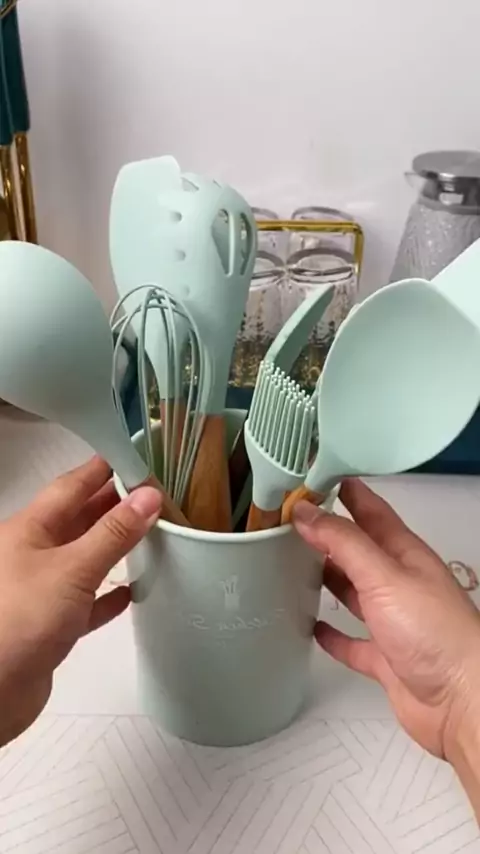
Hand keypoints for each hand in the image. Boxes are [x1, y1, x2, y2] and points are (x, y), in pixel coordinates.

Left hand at [0, 457, 161, 746]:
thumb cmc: (22, 619)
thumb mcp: (72, 568)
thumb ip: (113, 533)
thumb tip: (149, 495)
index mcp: (30, 529)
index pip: (72, 486)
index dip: (103, 468)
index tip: (138, 455)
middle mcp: (33, 553)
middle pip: (79, 519)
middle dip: (114, 504)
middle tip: (156, 493)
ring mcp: (40, 589)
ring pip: (84, 558)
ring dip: (115, 546)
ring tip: (153, 534)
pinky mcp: (50, 625)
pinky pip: (86, 600)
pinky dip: (109, 594)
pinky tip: (132, 592)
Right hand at [293, 480, 479, 765]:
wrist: (460, 700)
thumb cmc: (435, 633)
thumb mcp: (384, 576)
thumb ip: (344, 543)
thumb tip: (307, 512)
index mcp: (404, 554)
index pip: (370, 511)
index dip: (344, 492)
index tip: (312, 477)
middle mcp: (399, 583)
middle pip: (358, 550)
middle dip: (327, 534)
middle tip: (292, 520)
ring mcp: (393, 621)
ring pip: (354, 592)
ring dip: (327, 578)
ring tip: (295, 564)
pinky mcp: (386, 657)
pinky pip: (353, 642)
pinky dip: (333, 634)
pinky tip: (315, 627)